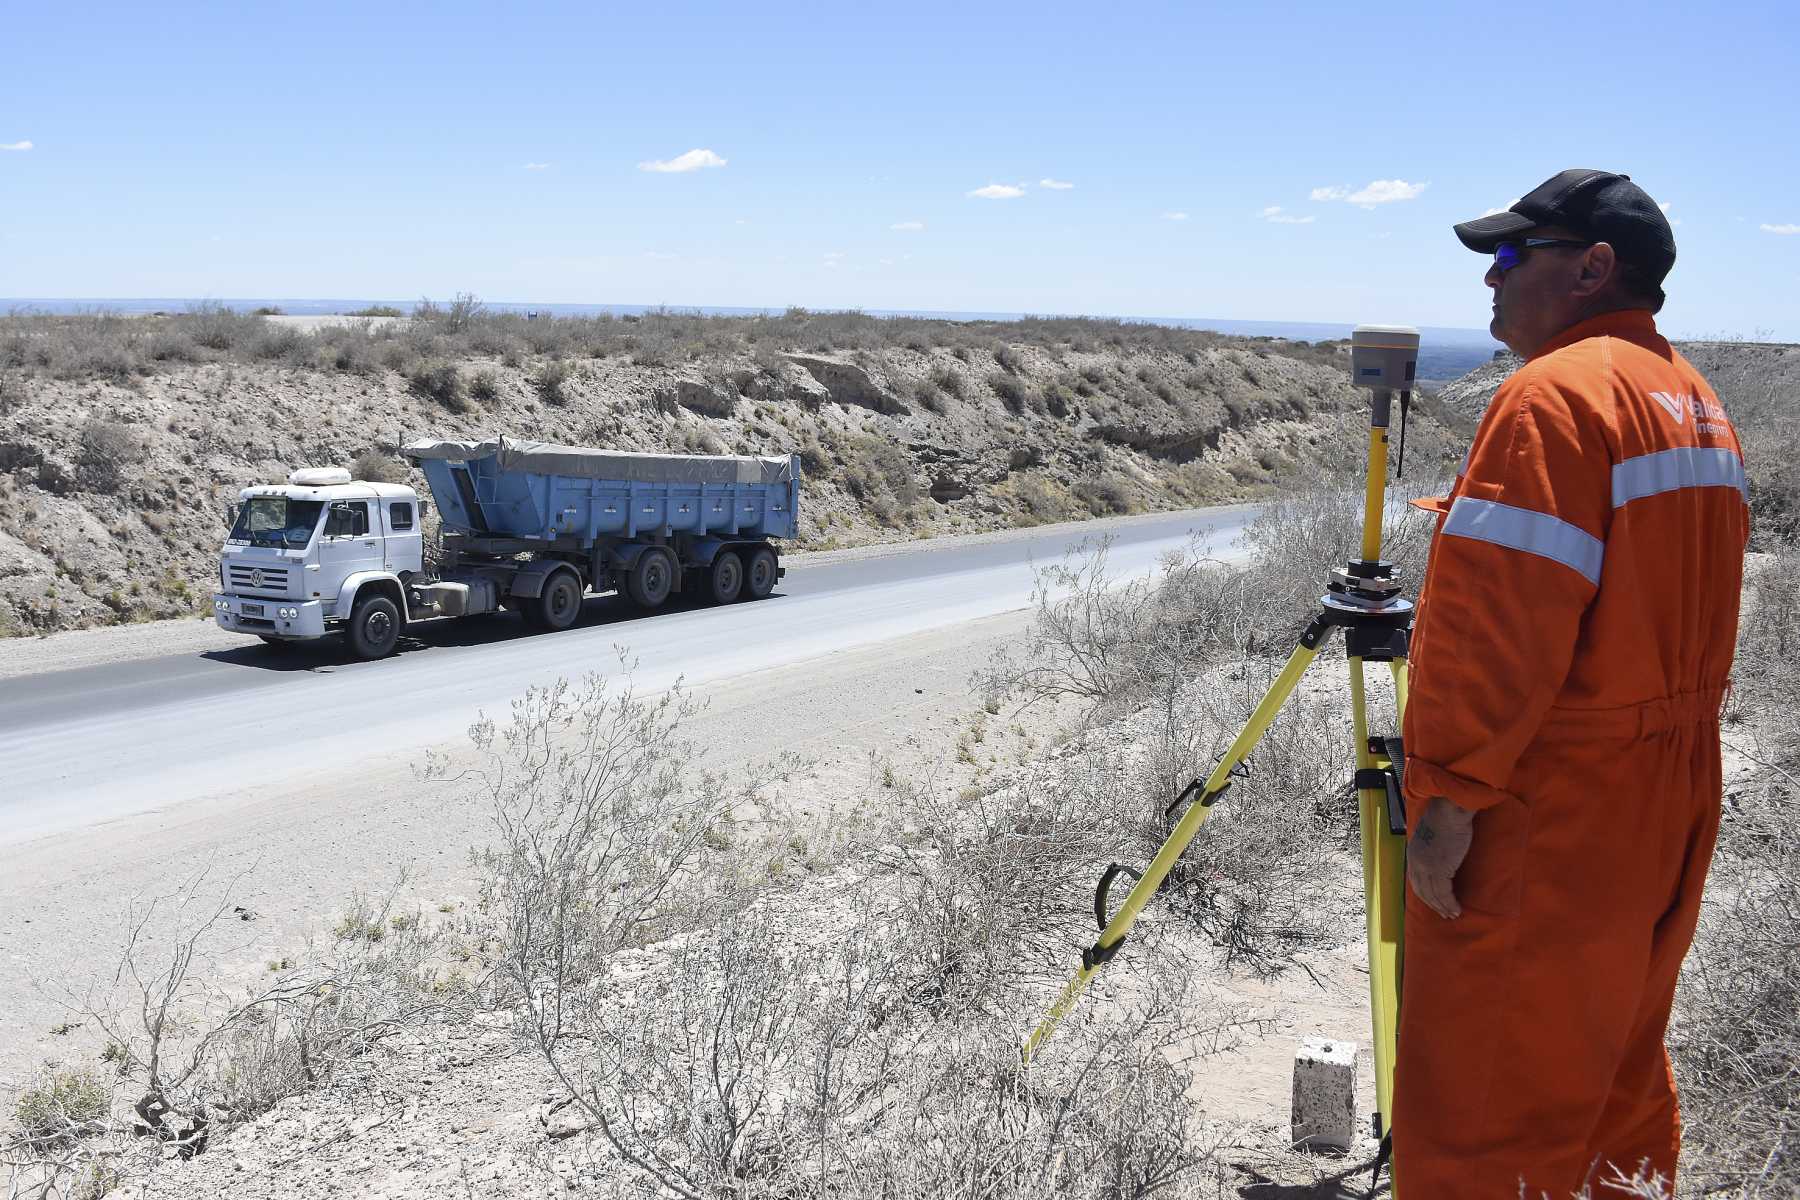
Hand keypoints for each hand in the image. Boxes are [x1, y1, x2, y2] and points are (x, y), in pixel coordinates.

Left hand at [1407, 797, 1475, 919]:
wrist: (1449, 811)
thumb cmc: (1445, 819)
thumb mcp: (1431, 836)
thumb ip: (1431, 847)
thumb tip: (1439, 856)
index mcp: (1413, 855)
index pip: (1416, 881)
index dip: (1425, 894)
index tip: (1434, 903)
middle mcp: (1416, 863)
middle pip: (1422, 891)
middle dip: (1433, 905)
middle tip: (1444, 914)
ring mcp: (1426, 867)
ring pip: (1433, 895)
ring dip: (1443, 907)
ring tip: (1453, 914)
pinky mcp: (1439, 869)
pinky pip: (1444, 893)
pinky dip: (1450, 903)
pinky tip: (1456, 909)